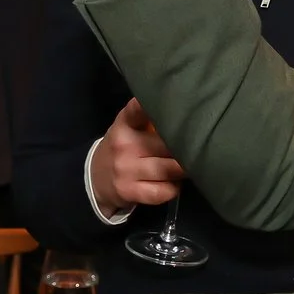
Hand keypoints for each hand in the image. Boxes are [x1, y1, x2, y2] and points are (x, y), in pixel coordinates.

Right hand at [91, 98, 182, 212]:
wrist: (95, 179)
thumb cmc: (122, 148)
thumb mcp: (127, 128)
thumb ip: (150, 118)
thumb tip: (187, 114)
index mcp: (124, 124)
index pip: (137, 110)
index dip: (150, 105)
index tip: (171, 102)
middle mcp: (124, 145)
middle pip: (167, 144)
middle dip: (186, 147)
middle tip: (197, 146)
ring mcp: (126, 170)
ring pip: (169, 169)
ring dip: (183, 169)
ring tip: (187, 166)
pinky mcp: (130, 191)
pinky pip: (164, 191)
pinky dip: (173, 188)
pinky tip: (172, 183)